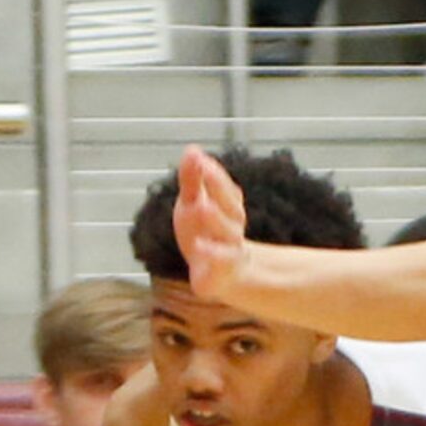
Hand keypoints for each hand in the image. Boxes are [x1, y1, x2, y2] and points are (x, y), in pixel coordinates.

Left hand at [174, 147, 247, 303]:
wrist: (223, 275)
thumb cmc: (206, 233)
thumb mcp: (193, 204)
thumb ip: (192, 179)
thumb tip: (193, 149)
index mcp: (228, 208)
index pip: (225, 188)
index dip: (214, 174)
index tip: (201, 160)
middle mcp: (233, 227)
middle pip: (231, 206)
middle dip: (219, 187)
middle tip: (205, 169)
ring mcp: (229, 249)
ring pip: (228, 233)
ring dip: (216, 218)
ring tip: (202, 205)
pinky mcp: (221, 272)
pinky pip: (220, 262)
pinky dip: (212, 253)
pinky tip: (199, 245)